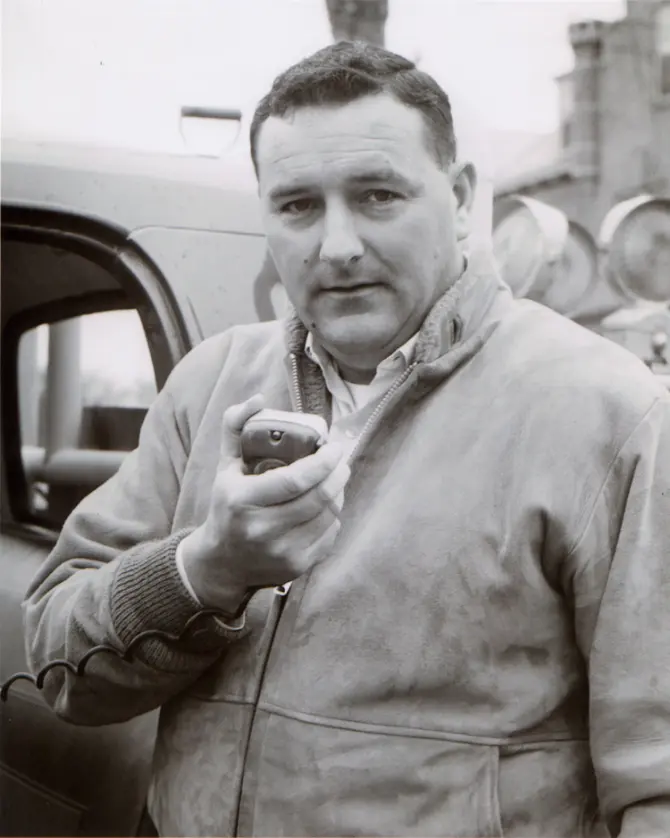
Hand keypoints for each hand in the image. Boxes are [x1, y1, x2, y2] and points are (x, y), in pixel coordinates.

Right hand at [180, 395, 349, 611]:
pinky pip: (329, 535)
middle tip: (341, 461)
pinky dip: (332, 517)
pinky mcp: (296, 567)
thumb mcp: (225, 466)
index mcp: (241, 500)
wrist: (221, 563)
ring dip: (338, 494)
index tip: (335, 447)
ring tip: (335, 480)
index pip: (294, 480)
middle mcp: (261, 529)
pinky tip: (325, 507)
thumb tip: (259, 398)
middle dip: (338, 475)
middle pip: (318, 499)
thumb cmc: (226, 506)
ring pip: (328, 516)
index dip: (323, 462)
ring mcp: (281, 552)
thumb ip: (236, 426)